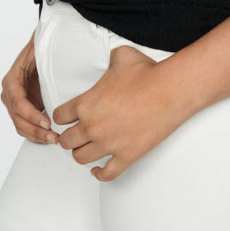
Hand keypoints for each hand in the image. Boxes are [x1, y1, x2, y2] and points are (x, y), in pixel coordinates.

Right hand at [0, 32, 59, 144]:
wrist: (41, 51)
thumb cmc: (42, 50)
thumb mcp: (41, 50)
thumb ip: (42, 55)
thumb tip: (50, 54)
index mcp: (11, 80)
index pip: (18, 102)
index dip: (31, 115)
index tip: (47, 122)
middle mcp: (9, 93)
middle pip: (18, 118)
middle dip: (35, 130)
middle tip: (54, 137)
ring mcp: (14, 103)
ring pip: (20, 126)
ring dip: (36, 135)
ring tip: (53, 139)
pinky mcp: (23, 109)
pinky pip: (26, 126)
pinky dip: (36, 134)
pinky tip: (49, 137)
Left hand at [53, 46, 184, 181]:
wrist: (170, 90)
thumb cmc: (147, 73)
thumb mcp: (121, 56)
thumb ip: (108, 59)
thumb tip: (110, 58)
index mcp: (86, 104)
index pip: (59, 117)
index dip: (62, 116)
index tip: (66, 117)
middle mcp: (93, 126)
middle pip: (66, 141)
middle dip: (69, 137)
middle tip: (74, 134)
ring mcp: (109, 144)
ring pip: (81, 158)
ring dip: (81, 153)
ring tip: (85, 148)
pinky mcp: (127, 156)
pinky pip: (107, 174)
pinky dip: (100, 174)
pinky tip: (97, 170)